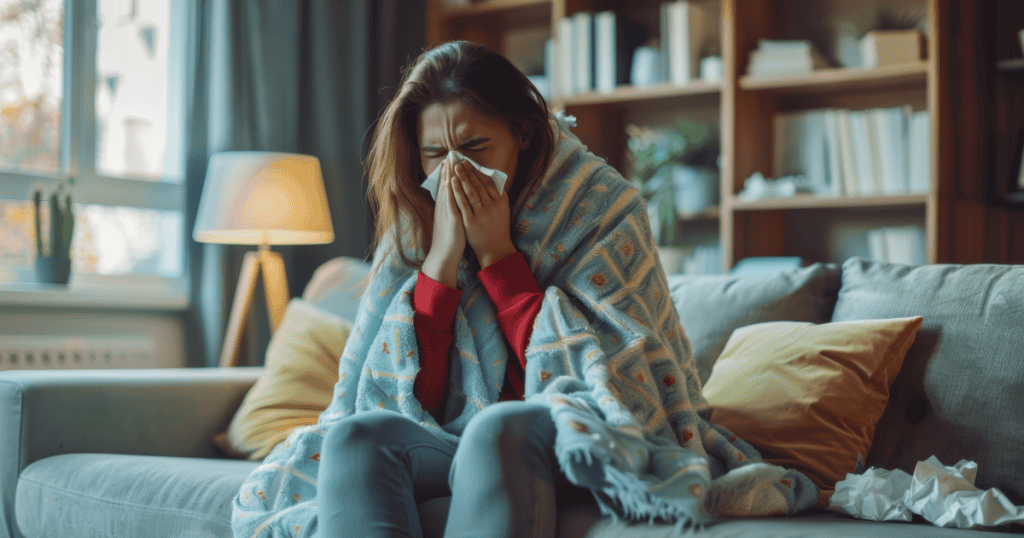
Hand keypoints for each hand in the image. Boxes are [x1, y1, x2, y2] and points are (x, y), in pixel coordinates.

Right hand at [423, 159, 465, 286]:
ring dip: (449, 175)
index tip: (451, 160)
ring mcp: (446, 212)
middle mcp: (444, 207)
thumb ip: (453, 209)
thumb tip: (456, 201)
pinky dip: (450, 190)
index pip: (447, 186)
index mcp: (445, 207)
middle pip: (446, 184)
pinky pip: (450, 201)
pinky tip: (451, 180)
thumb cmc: (450, 239)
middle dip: (449, 169)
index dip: (449, 173)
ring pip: (447, 190)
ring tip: (451, 161)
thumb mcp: (451, 221)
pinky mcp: (451, 218)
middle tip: (451, 154)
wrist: (443, 255)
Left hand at [450, 159, 516, 267]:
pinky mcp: (471, 222)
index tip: (469, 162)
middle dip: (468, 171)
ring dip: (462, 177)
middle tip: (460, 160)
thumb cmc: (497, 228)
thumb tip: (490, 177)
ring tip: (455, 166)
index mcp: (501, 201)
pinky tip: (452, 182)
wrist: (495, 249)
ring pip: (471, 192)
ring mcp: (482, 214)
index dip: (477, 171)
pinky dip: (457, 191)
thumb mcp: (502, 210)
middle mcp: (493, 206)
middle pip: (479, 184)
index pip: (488, 181)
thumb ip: (496, 195)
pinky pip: (463, 204)